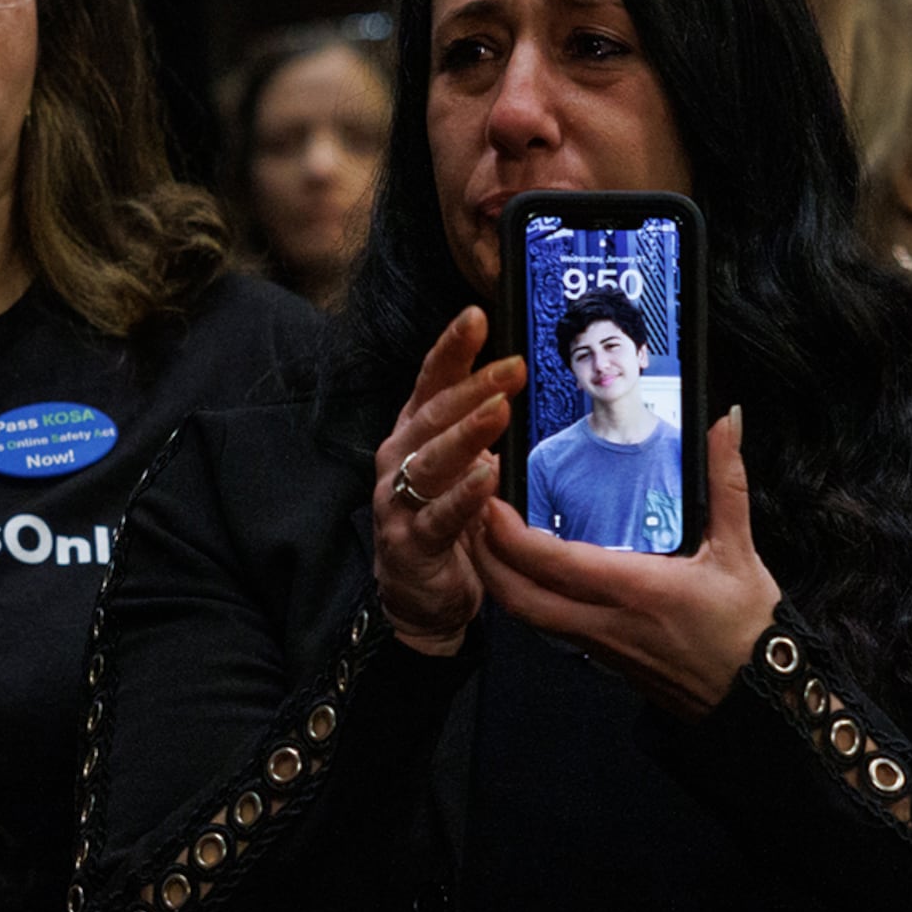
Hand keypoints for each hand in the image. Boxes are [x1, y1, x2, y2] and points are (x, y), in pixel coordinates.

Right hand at [371, 308, 518, 656]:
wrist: (419, 596)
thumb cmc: (442, 522)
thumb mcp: (457, 466)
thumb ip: (473, 428)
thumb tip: (506, 385)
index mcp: (412, 435)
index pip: (431, 382)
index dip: (452, 348)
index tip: (477, 315)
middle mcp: (399, 459)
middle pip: (435, 415)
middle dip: (475, 387)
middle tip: (514, 366)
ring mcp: (398, 501)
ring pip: (433, 460)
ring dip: (468, 433)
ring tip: (499, 409)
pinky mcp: (409, 543)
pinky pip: (439, 516)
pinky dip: (464, 496)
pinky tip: (488, 476)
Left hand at [473, 409, 783, 714]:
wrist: (760, 699)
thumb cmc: (750, 629)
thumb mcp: (741, 551)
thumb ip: (727, 481)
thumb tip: (725, 422)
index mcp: (636, 589)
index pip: (551, 562)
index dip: (508, 532)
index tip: (488, 498)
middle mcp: (605, 621)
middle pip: (518, 596)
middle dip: (482, 557)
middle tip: (467, 512)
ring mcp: (599, 646)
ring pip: (527, 617)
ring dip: (498, 579)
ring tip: (482, 536)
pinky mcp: (602, 659)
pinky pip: (548, 627)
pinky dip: (524, 598)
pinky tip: (522, 572)